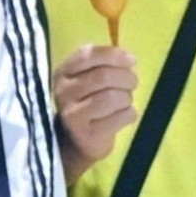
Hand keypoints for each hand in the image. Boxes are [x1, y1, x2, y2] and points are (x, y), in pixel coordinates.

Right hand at [51, 42, 139, 177]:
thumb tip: (129, 60)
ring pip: (113, 97)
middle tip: (132, 83)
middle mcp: (63, 92)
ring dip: (127, 98)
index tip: (131, 61)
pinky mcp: (88, 134)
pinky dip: (129, 114)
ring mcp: (73, 115)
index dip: (114, 55)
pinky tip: (122, 116)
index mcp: (63, 72)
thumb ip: (104, 63)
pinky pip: (121, 116)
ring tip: (124, 101)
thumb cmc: (88, 102)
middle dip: (126, 78)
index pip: (88, 55)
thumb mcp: (87, 78)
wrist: (76, 141)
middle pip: (104, 76)